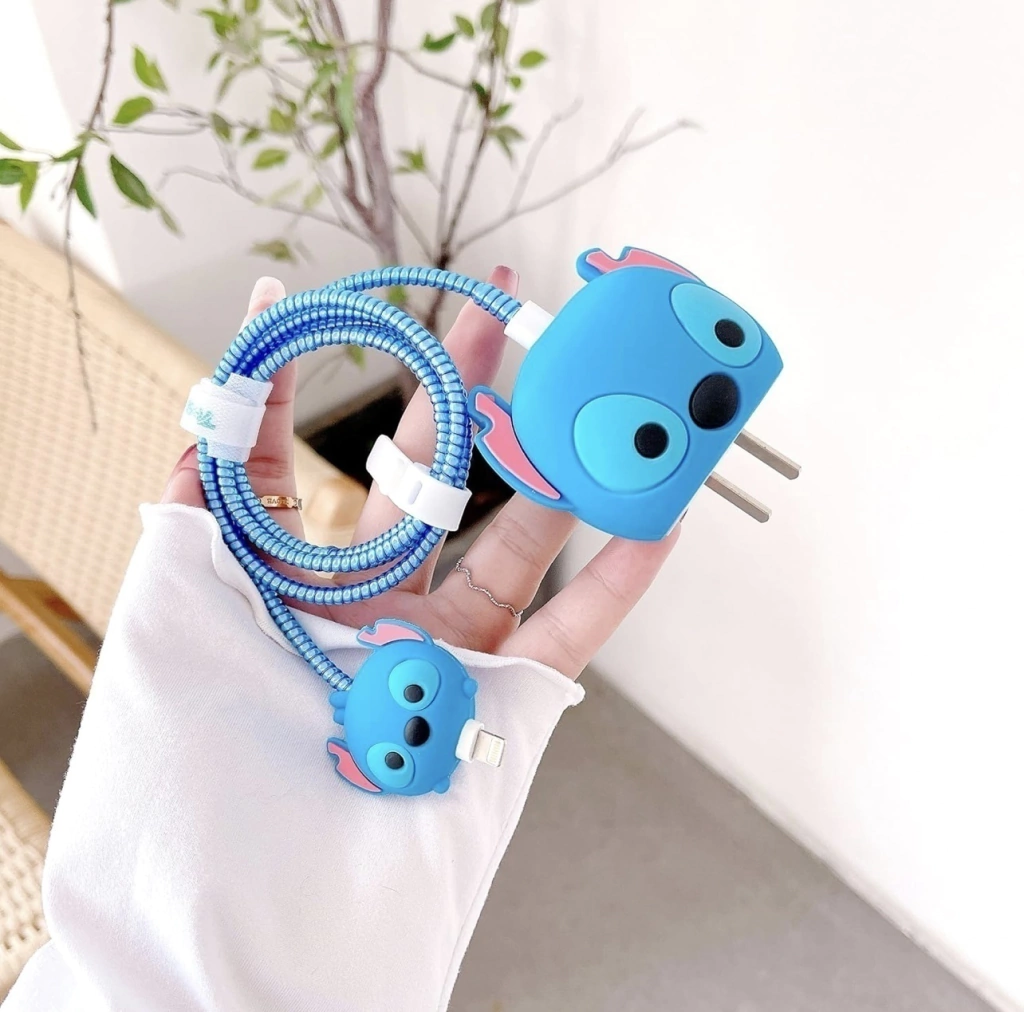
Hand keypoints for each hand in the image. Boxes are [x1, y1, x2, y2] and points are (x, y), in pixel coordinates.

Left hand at [163, 270, 679, 678]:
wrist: (261, 861)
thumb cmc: (212, 725)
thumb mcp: (192, 583)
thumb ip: (207, 486)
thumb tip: (225, 386)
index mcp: (304, 576)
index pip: (316, 462)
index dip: (321, 385)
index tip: (346, 306)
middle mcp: (379, 601)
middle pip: (437, 479)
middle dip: (470, 392)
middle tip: (498, 313)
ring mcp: (444, 643)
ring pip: (516, 544)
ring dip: (560, 473)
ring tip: (593, 399)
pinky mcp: (497, 693)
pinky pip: (569, 633)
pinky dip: (616, 582)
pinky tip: (655, 524)